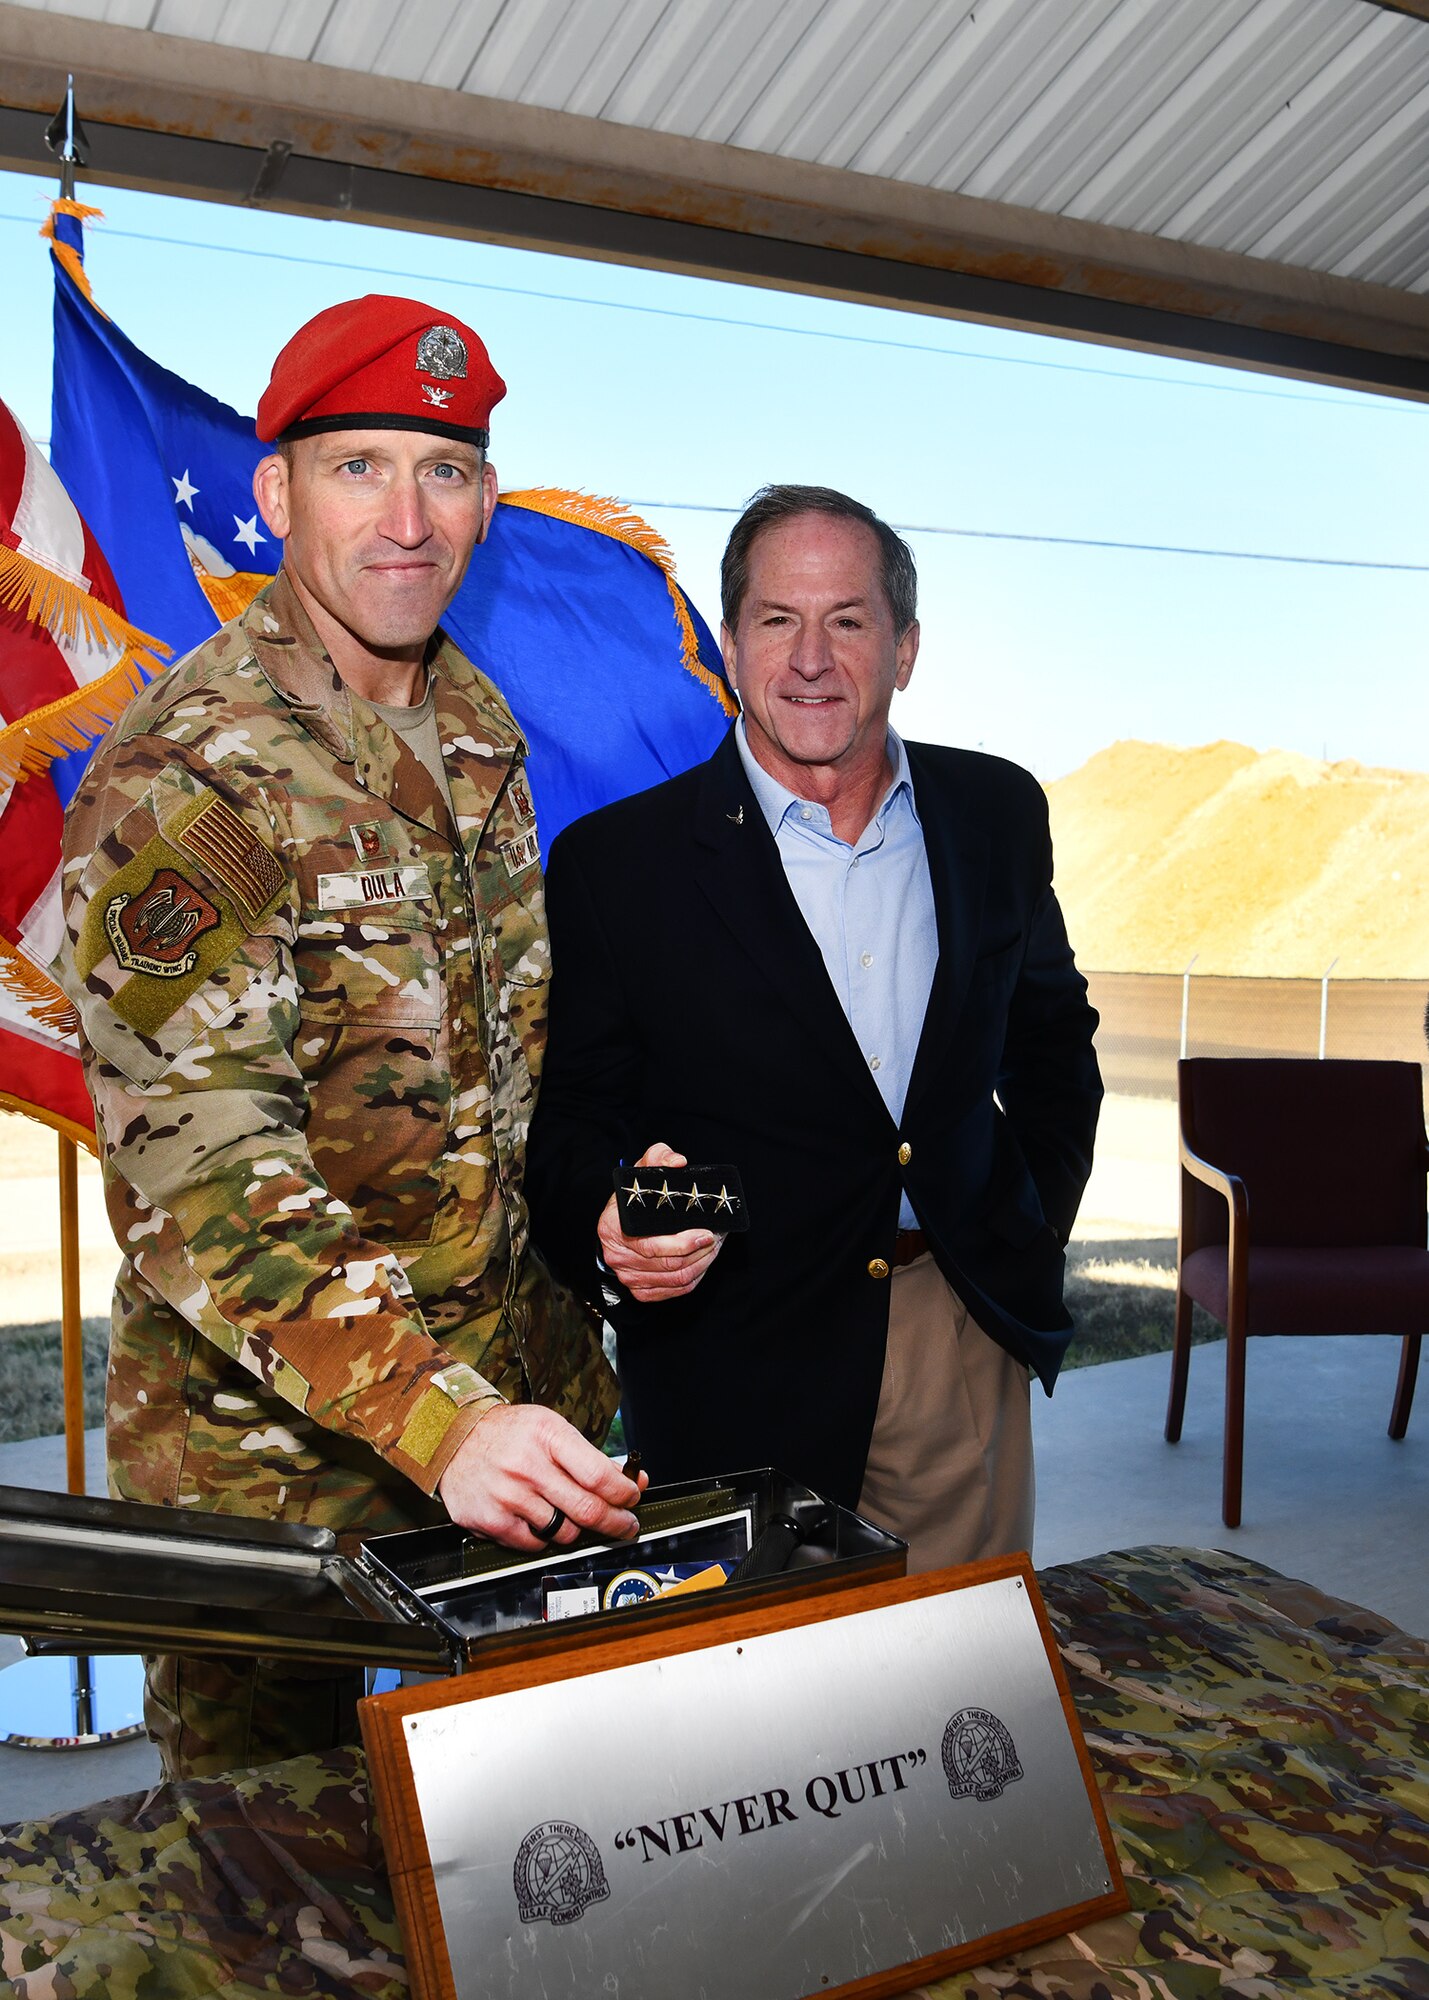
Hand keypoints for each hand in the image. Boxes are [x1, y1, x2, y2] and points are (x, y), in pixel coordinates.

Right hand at [438, 1403, 646, 1549]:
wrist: (453, 1438)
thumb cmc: (508, 1433)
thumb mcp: (551, 1429)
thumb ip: (590, 1457)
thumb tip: (633, 1480)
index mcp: (547, 1436)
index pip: (598, 1475)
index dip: (624, 1493)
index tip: (632, 1498)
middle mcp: (527, 1466)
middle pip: (587, 1509)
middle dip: (616, 1522)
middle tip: (626, 1526)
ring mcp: (507, 1495)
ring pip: (564, 1531)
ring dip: (575, 1528)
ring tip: (568, 1514)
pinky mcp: (491, 1520)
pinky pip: (534, 1544)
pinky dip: (543, 1537)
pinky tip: (537, 1518)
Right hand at [599, 1142, 725, 1303]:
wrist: (617, 1221)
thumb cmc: (632, 1197)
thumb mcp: (642, 1170)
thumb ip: (659, 1157)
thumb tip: (679, 1162)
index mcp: (614, 1229)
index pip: (652, 1245)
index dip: (683, 1243)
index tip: (707, 1233)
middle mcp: (618, 1257)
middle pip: (669, 1266)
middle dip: (701, 1253)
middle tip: (718, 1238)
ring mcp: (628, 1276)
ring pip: (676, 1281)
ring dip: (702, 1266)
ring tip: (715, 1248)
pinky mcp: (640, 1290)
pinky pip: (674, 1291)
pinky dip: (694, 1280)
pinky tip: (703, 1263)